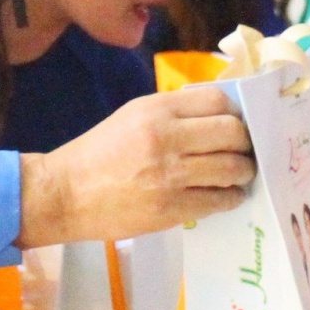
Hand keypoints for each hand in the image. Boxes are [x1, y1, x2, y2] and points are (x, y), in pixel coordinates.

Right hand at [19, 86, 253, 246]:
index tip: (234, 126)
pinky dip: (230, 197)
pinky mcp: (173, 208)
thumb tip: (219, 117)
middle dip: (244, 143)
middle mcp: (167, 138)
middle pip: (232, 133)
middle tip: (242, 152)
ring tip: (237, 175)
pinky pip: (220, 200)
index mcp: (156, 110)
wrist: (64, 194)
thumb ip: (173, 114)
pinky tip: (224, 195)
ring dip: (243, 172)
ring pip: (233, 168)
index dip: (234, 114)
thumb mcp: (132, 117)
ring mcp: (171, 175)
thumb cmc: (98, 153)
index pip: (217, 101)